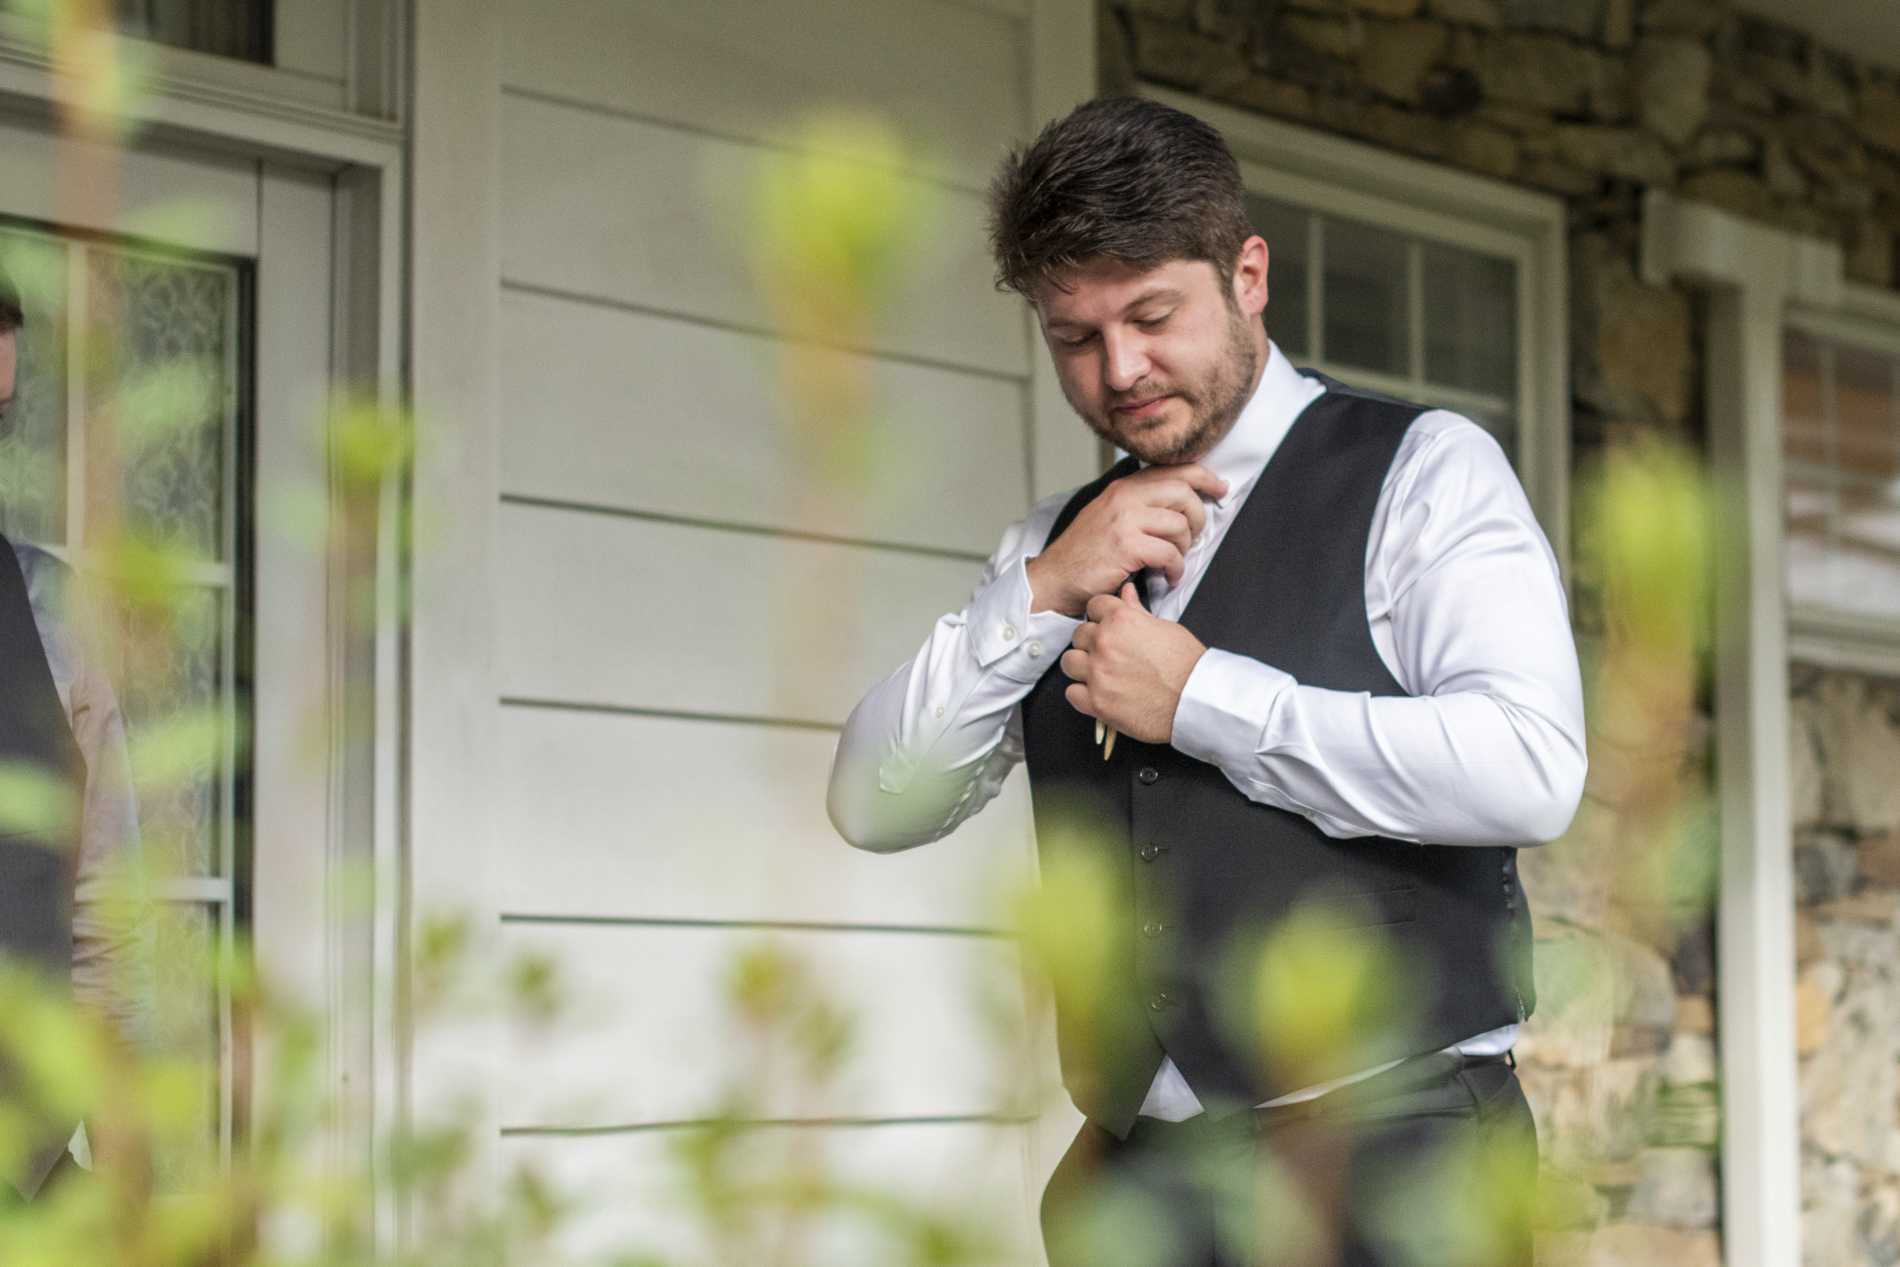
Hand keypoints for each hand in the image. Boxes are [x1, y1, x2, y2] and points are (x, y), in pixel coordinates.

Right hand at [1026, 465, 1226, 616]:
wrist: (1053, 579)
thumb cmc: (1083, 555)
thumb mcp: (1108, 516)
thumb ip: (1138, 504)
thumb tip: (1177, 501)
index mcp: (1123, 488)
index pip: (1173, 469)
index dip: (1204, 476)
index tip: (1219, 487)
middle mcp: (1124, 497)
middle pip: (1183, 491)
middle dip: (1198, 517)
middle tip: (1194, 536)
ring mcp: (1124, 519)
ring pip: (1180, 523)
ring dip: (1186, 547)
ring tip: (1175, 561)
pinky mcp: (1126, 545)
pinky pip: (1170, 553)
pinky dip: (1176, 568)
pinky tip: (1169, 576)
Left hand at [1061, 584, 1207, 743]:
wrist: (1195, 700)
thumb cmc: (1187, 665)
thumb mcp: (1165, 627)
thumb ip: (1137, 610)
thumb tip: (1126, 593)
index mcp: (1121, 620)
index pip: (1095, 606)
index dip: (1102, 615)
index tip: (1106, 624)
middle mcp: (1104, 644)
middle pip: (1079, 634)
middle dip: (1091, 641)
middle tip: (1108, 652)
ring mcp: (1097, 674)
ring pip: (1069, 661)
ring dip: (1082, 665)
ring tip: (1099, 672)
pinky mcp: (1096, 702)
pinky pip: (1071, 693)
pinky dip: (1082, 693)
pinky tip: (1098, 692)